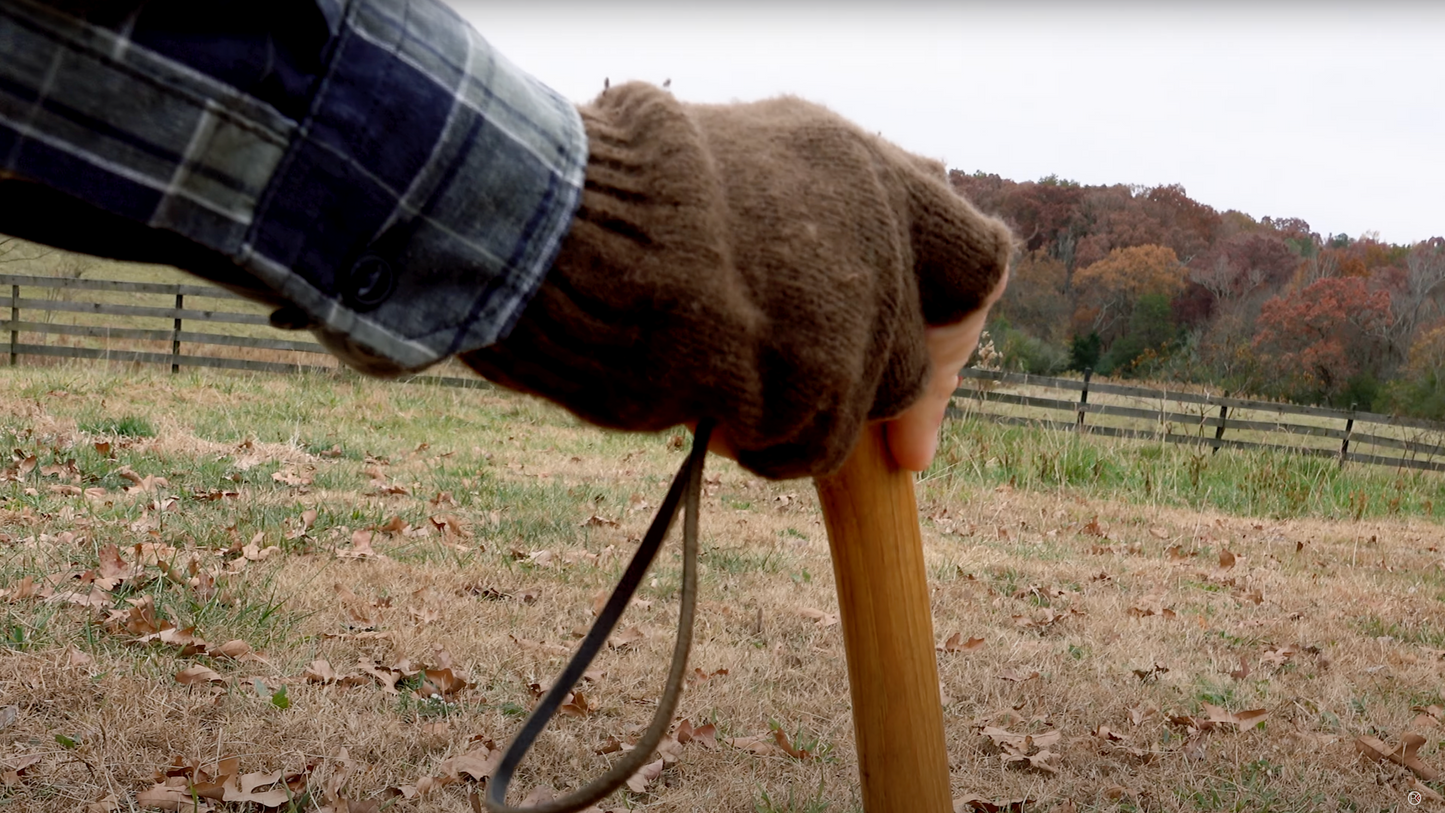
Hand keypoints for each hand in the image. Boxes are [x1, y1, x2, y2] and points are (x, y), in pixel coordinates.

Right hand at [466, 81, 1013, 479]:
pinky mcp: (816, 372)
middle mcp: (877, 228)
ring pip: (861, 409)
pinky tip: (707, 410)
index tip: (921, 365)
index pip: (974, 260)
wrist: (559, 227)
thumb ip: (815, 222)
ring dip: (797, 417)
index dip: (952, 328)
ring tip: (715, 385)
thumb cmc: (619, 201)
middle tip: (820, 422)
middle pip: (914, 356)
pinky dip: (764, 447)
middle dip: (871, 403)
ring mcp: (852, 301)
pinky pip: (810, 447)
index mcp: (862, 167)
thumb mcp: (738, 176)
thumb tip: (861, 298)